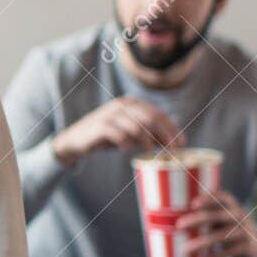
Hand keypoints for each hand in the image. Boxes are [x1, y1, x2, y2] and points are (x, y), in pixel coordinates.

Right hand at [51, 96, 185, 165]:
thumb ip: (148, 134)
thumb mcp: (129, 134)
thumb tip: (171, 142)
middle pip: (151, 119)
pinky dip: (126, 143)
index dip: (172, 128)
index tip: (181, 143)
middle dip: (165, 135)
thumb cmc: (106, 137)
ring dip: (146, 141)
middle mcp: (122, 106)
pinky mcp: (100, 126)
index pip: (158, 114)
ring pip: (137, 126)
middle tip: (172, 151)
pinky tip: (127, 150)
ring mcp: (110, 115)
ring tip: (148, 152)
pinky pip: (119, 135)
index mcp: (131, 104)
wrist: (75, 139)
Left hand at [176, 187, 256, 256]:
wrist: (256, 245)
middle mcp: (238, 215)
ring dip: (201, 243)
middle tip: (179, 226)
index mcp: (231, 205)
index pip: (222, 196)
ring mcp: (243, 231)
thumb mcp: (220, 218)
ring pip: (222, 236)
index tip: (193, 204)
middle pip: (217, 215)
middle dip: (197, 220)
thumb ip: (204, 217)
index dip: (208, 198)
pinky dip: (215, 256)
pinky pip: (229, 251)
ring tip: (185, 250)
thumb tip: (167, 222)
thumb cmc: (227, 228)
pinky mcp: (246, 246)